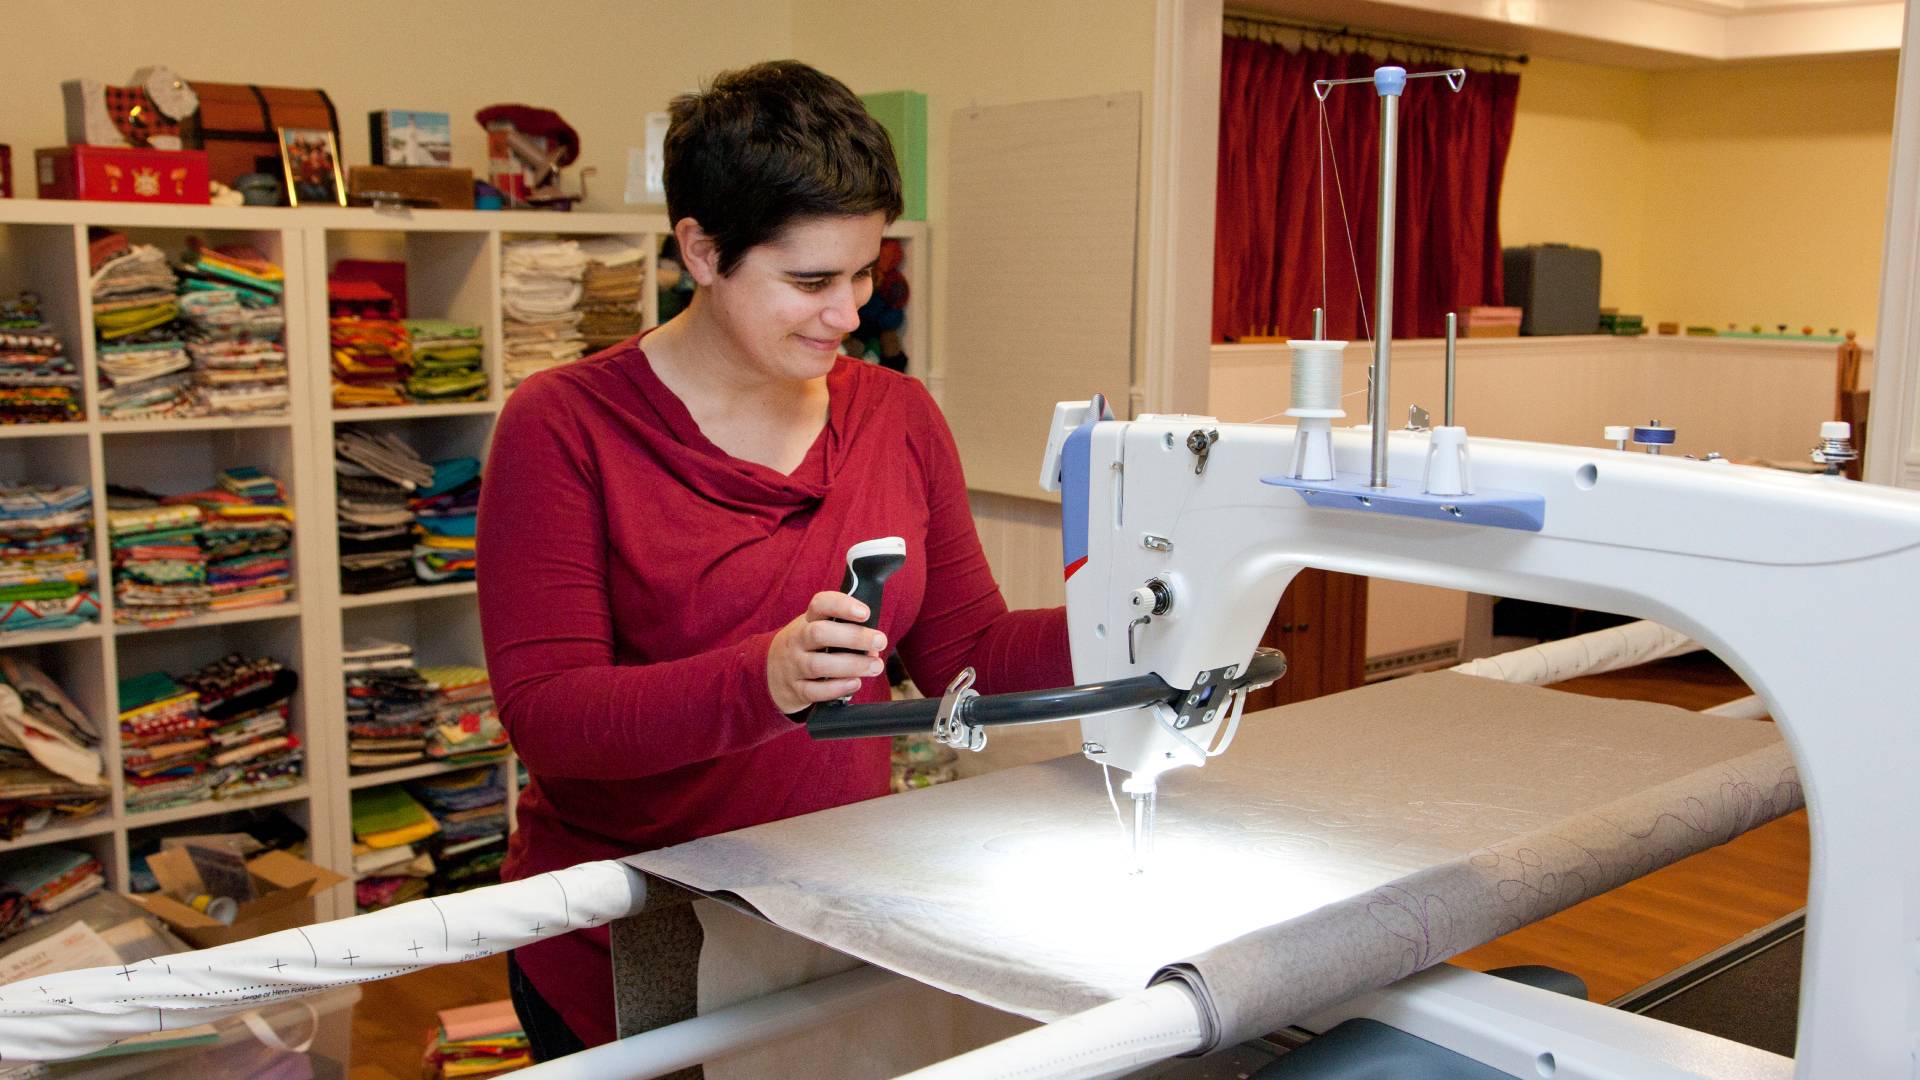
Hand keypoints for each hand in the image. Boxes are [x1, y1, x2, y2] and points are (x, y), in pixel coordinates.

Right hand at [767, 591, 887, 714]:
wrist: (769, 673)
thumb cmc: (806, 647)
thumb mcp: (815, 629)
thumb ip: (844, 633)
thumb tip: (873, 647)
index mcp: (806, 621)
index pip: (820, 604)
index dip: (842, 606)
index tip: (865, 613)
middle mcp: (797, 640)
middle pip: (820, 633)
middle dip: (854, 637)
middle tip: (880, 641)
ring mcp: (793, 666)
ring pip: (819, 664)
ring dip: (852, 665)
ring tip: (875, 666)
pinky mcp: (795, 690)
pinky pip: (815, 691)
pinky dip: (838, 688)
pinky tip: (855, 683)